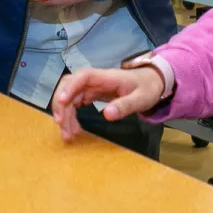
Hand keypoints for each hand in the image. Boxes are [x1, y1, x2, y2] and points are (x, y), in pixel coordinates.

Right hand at [50, 67, 165, 140]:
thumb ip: (125, 106)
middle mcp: (94, 80)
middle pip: (69, 86)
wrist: (151, 83)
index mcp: (105, 77)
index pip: (82, 77)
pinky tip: (73, 129)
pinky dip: (71, 116)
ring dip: (64, 114)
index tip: (61, 101)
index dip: (69, 87)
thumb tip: (106, 115)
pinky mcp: (90, 95)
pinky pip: (74, 103)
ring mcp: (90, 87)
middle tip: (61, 125)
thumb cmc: (146, 88)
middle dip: (61, 104)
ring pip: (69, 96)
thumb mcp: (141, 99)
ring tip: (68, 134)